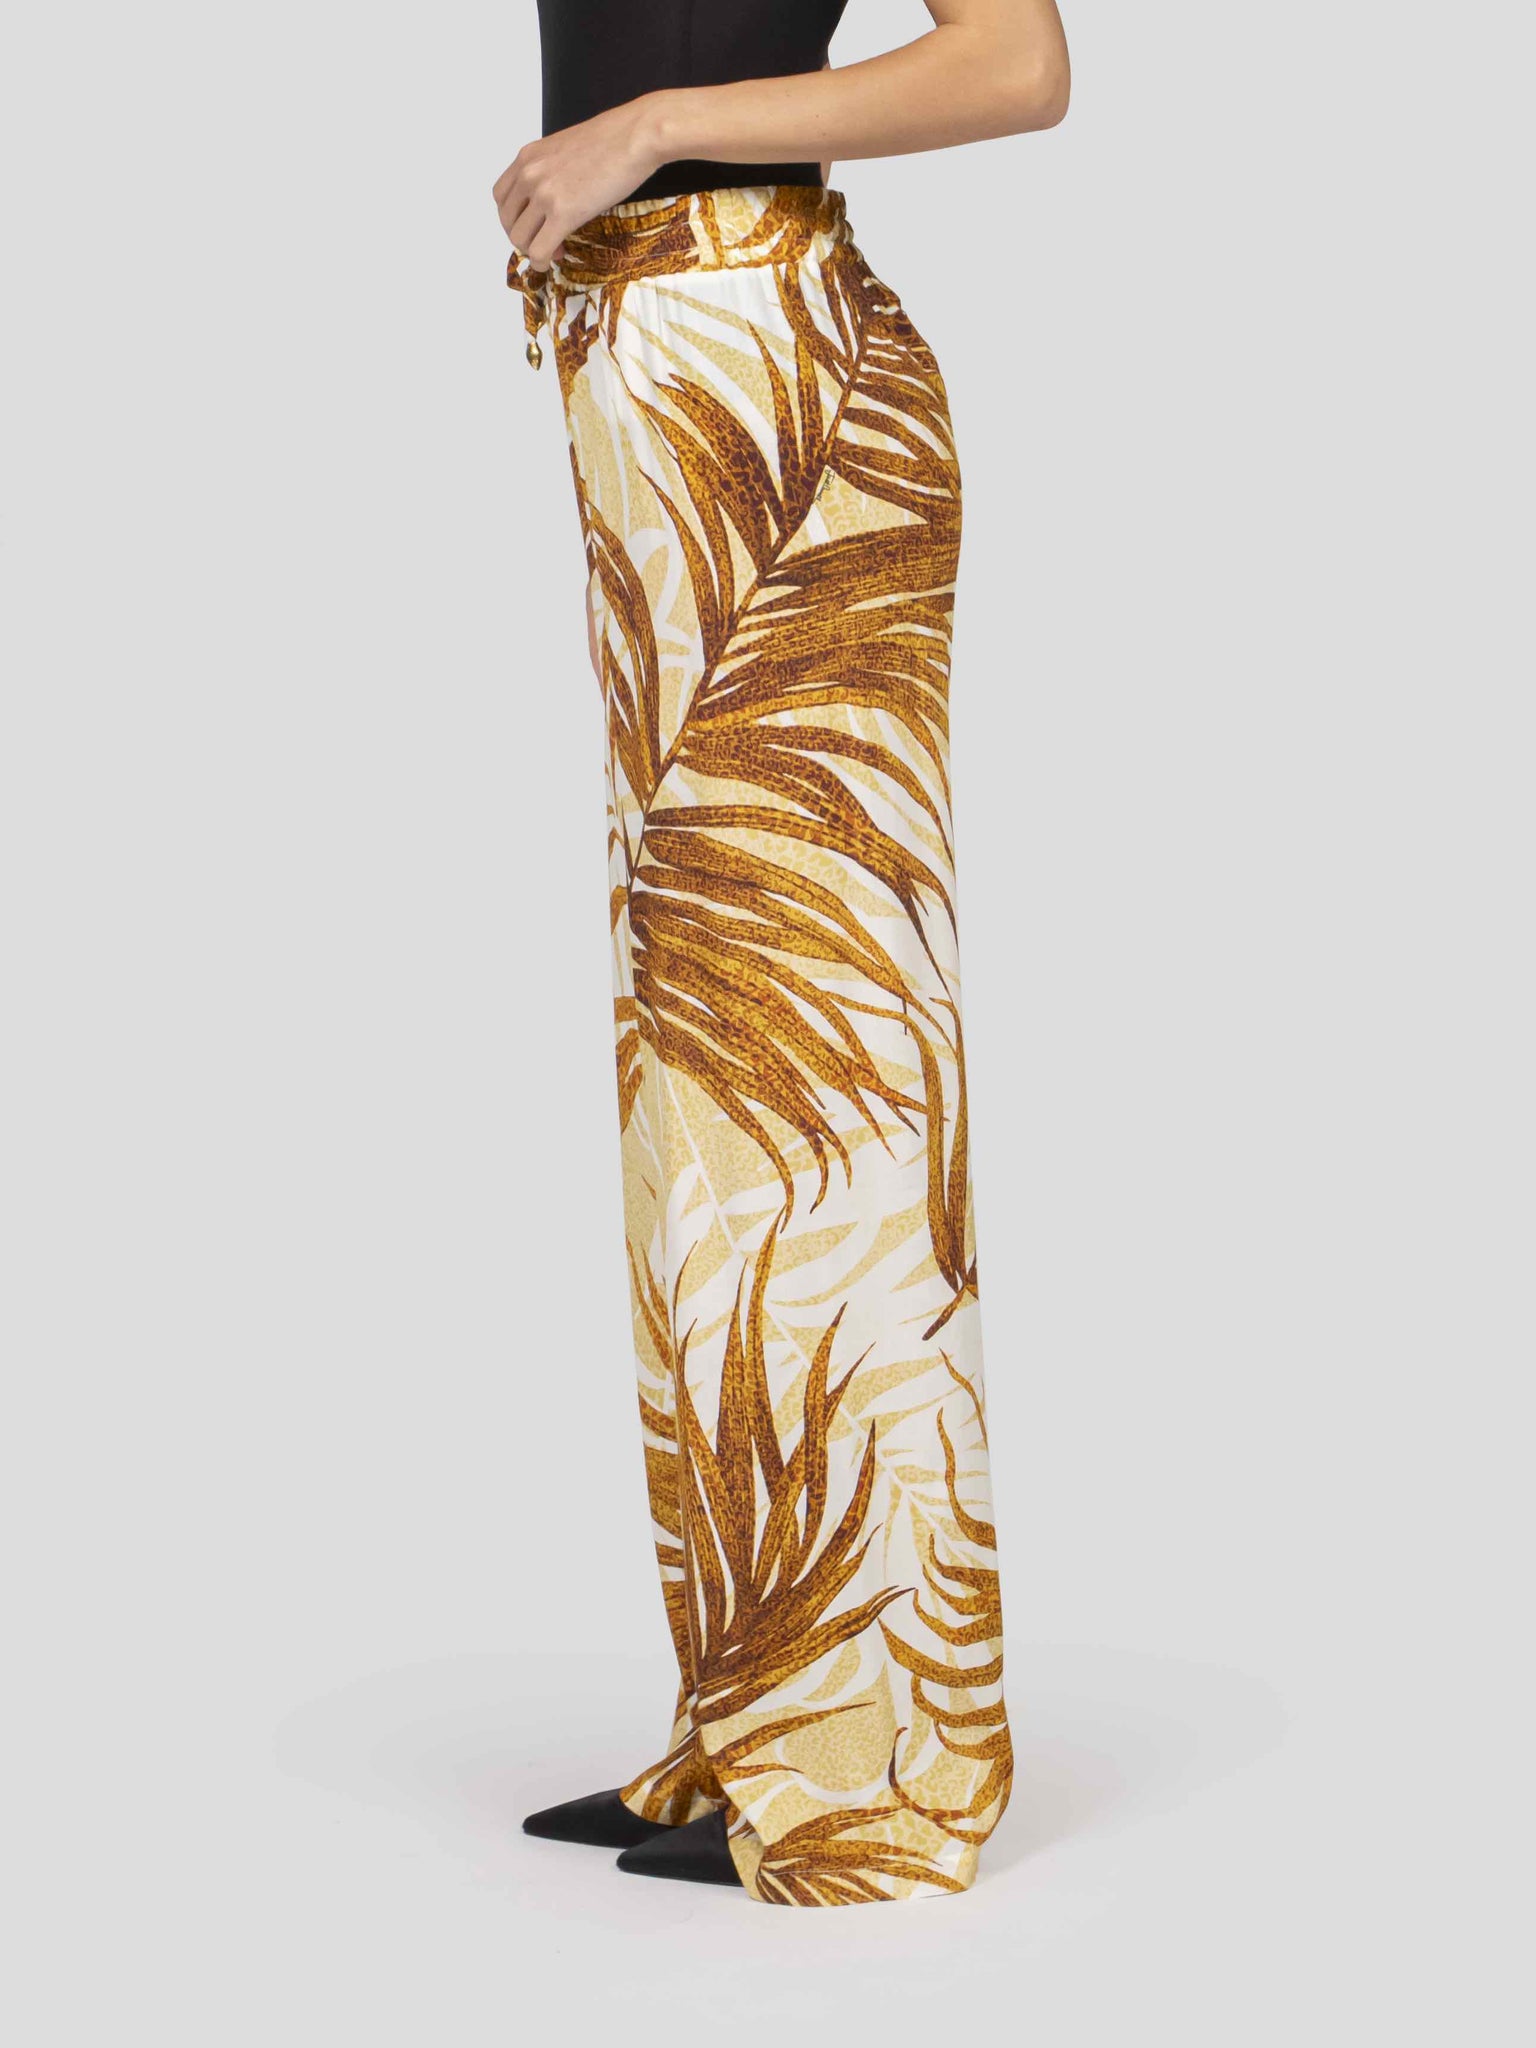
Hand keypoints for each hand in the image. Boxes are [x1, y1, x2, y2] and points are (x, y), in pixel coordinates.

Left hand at [493, 97, 666, 267]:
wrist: (635, 136)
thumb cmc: (613, 140)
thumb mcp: (566, 148)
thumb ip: (550, 169)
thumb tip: (555, 193)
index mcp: (528, 156)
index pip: (501, 196)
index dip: (514, 216)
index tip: (531, 224)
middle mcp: (529, 174)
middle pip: (507, 220)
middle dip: (522, 236)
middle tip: (543, 241)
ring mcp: (544, 194)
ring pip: (519, 238)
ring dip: (534, 251)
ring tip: (555, 250)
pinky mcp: (563, 213)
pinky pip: (539, 250)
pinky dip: (542, 262)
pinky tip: (554, 260)